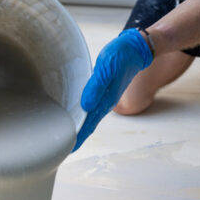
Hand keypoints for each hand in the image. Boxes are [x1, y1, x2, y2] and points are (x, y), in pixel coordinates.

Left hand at [74, 29, 152, 148]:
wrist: (136, 49)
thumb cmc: (121, 56)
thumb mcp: (106, 68)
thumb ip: (96, 87)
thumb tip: (86, 106)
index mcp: (105, 99)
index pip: (89, 123)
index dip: (78, 137)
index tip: (67, 150)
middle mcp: (105, 101)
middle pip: (89, 123)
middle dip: (77, 136)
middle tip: (62, 148)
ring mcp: (105, 96)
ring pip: (90, 116)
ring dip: (80, 126)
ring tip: (68, 135)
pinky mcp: (104, 90)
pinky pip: (92, 107)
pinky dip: (84, 114)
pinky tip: (78, 114)